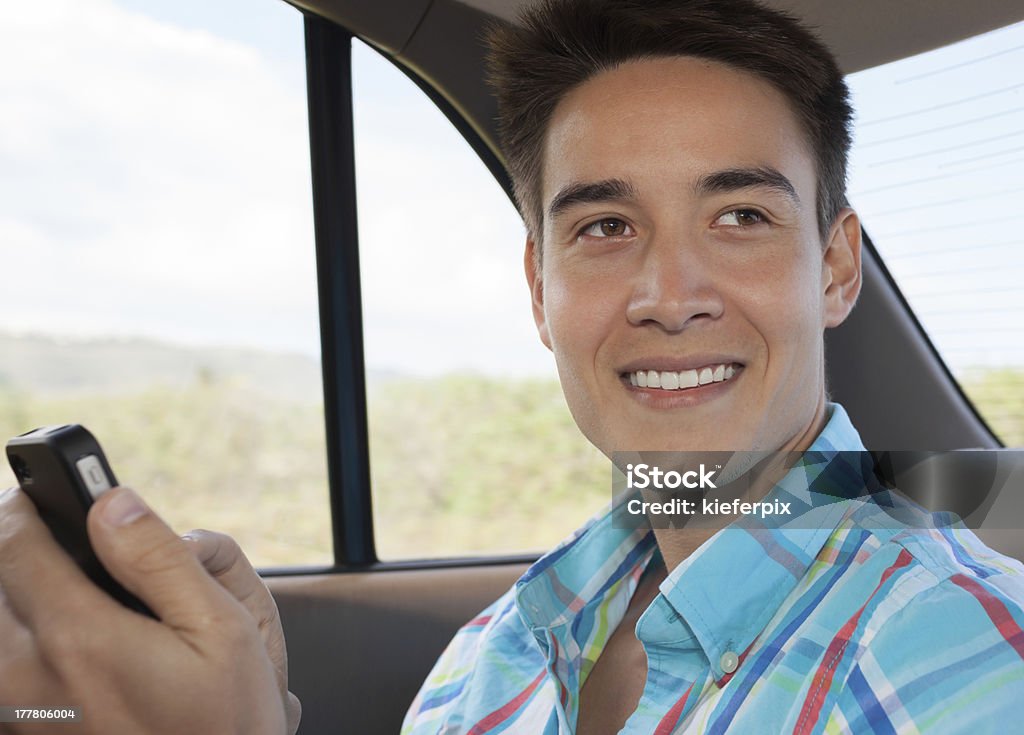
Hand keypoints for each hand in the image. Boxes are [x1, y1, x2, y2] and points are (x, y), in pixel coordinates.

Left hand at [0, 485, 288, 733]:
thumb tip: (112, 505)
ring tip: (56, 583)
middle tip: (51, 535)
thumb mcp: (221, 632)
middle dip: (13, 548)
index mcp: (81, 639)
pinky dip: (19, 640)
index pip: (15, 545)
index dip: (26, 505)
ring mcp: (22, 714)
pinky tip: (61, 639)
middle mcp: (32, 678)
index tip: (44, 492)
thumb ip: (160, 560)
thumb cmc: (224, 726)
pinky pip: (2, 674)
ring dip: (15, 597)